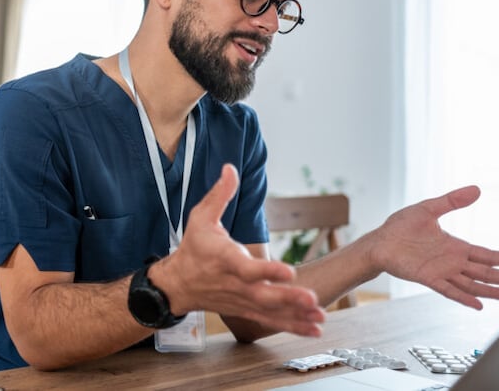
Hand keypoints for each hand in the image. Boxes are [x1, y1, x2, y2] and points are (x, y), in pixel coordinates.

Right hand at [153, 164, 325, 335]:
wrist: (178, 284)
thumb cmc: (193, 248)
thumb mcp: (200, 217)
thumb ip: (219, 194)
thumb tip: (230, 168)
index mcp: (225, 260)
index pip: (247, 268)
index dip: (268, 271)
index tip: (289, 271)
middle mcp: (235, 284)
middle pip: (264, 296)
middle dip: (289, 299)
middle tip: (312, 299)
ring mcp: (242, 301)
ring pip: (271, 312)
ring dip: (296, 316)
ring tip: (320, 318)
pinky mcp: (247, 311)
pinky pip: (271, 322)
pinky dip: (293, 327)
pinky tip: (315, 330)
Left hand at [367, 185, 498, 308]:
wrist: (379, 241)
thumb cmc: (400, 227)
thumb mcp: (429, 209)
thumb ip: (452, 200)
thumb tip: (477, 189)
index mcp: (457, 247)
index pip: (490, 255)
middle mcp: (454, 262)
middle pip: (489, 273)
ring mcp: (443, 272)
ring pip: (474, 284)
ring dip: (494, 291)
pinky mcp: (428, 278)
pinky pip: (449, 290)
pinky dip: (464, 297)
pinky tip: (479, 304)